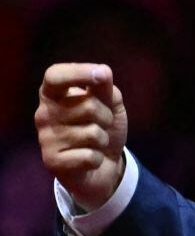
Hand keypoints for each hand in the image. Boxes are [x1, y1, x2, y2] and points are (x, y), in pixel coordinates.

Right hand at [35, 63, 128, 210]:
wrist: (103, 163)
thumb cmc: (102, 125)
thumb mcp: (110, 102)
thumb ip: (105, 87)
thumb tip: (102, 72)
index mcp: (54, 93)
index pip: (55, 75)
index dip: (79, 72)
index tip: (102, 73)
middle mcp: (44, 113)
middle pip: (88, 105)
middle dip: (107, 115)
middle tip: (101, 124)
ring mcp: (45, 138)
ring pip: (92, 132)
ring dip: (103, 138)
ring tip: (94, 142)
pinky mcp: (51, 161)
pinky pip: (89, 156)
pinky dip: (97, 158)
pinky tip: (88, 158)